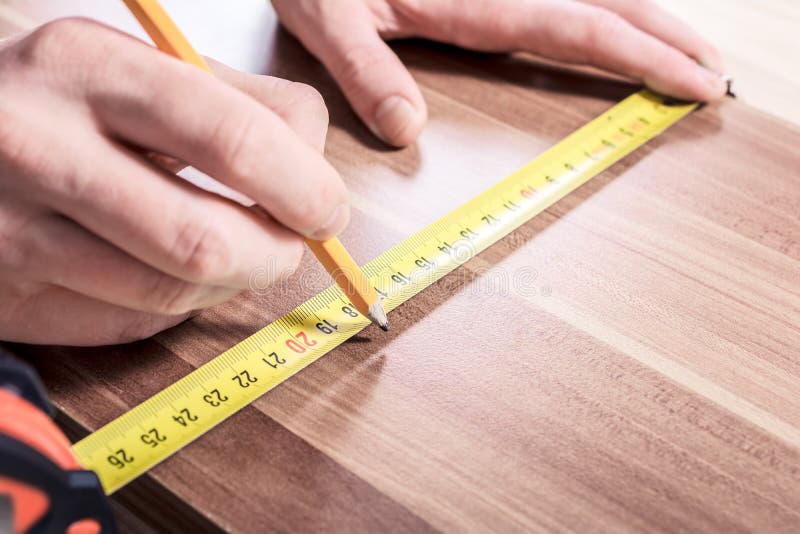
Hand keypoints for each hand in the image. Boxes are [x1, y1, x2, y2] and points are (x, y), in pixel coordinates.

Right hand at [0, 18, 349, 344]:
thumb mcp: (135, 67)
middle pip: (205, 239)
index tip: (327, 209)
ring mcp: (11, 229)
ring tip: (235, 256)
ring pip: (171, 293)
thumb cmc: (56, 103)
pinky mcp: (8, 293)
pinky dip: (173, 306)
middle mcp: (37, 146)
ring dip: (229, 284)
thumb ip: (237, 100)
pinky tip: (167, 271)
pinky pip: (128, 324)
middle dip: (275, 255)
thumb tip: (315, 158)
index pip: (233, 138)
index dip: (303, 187)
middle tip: (293, 246)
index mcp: (87, 66)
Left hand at [272, 0, 726, 146]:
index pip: (576, 30)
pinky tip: (616, 21)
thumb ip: (367, 72)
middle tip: (711, 73)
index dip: (640, 57)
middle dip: (664, 39)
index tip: (689, 82)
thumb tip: (409, 130)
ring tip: (686, 51)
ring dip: (646, 21)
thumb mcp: (327, 20)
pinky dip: (602, 9)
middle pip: (604, 6)